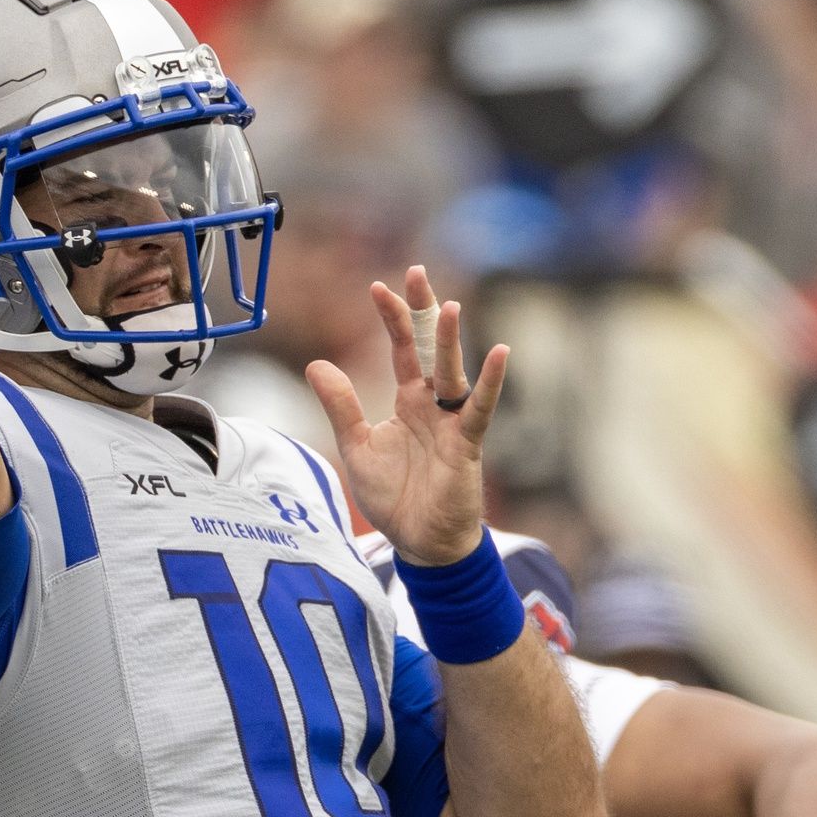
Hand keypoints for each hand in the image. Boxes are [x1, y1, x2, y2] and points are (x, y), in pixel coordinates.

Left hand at [306, 265, 507, 565]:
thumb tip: (315, 364)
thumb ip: (341, 406)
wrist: (420, 542)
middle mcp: (433, 405)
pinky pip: (480, 409)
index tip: (377, 286)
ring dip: (450, 341)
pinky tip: (501, 352)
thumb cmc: (394, 496)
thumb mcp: (356, 446)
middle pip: (428, 349)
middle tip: (416, 273)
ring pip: (452, 373)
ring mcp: (452, 423)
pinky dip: (492, 382)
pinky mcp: (467, 446)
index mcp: (408, 402)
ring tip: (448, 306)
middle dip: (422, 313)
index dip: (390, 319)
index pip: (401, 350)